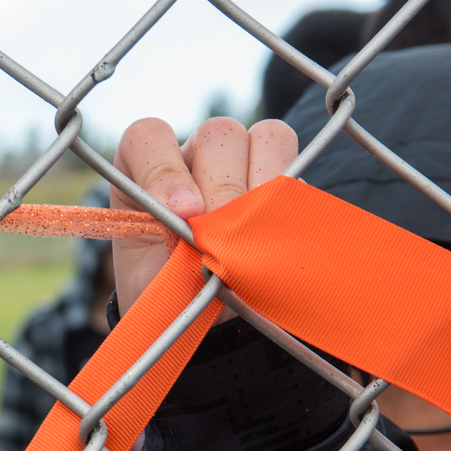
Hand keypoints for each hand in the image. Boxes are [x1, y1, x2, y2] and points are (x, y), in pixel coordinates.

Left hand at [108, 116, 296, 316]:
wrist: (204, 317)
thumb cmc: (169, 296)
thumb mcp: (152, 282)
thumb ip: (169, 253)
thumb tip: (213, 232)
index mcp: (148, 171)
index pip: (149, 136)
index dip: (164, 168)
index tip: (181, 213)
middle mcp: (197, 157)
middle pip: (220, 132)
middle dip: (224, 188)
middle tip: (222, 237)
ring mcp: (245, 164)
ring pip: (269, 137)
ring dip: (265, 187)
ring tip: (253, 236)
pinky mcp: (285, 185)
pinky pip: (301, 172)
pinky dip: (292, 207)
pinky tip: (278, 241)